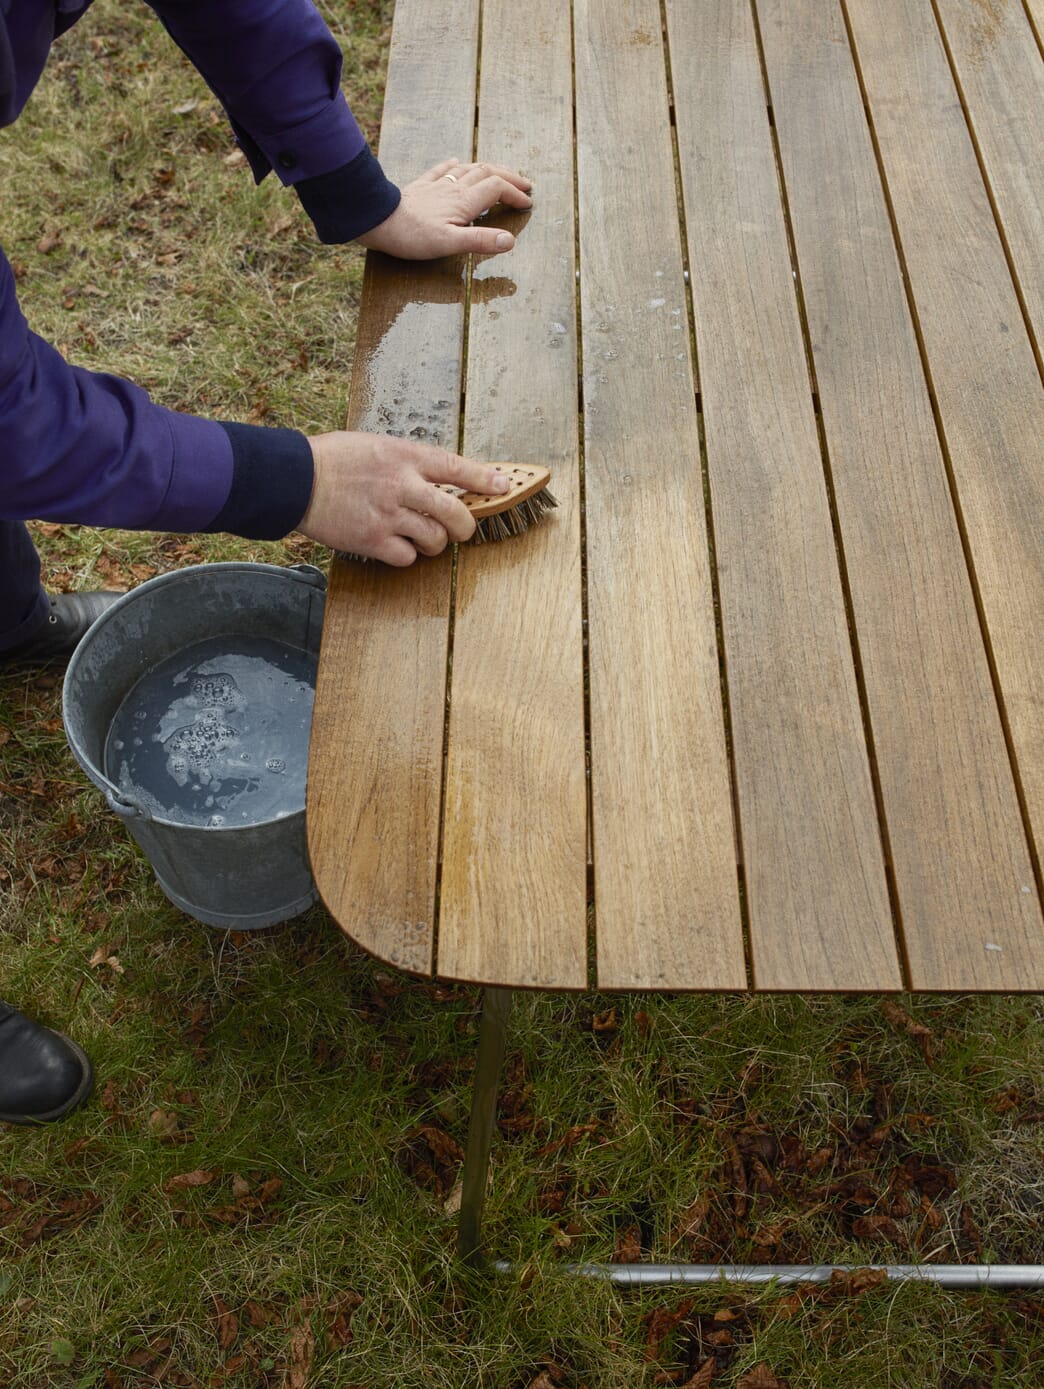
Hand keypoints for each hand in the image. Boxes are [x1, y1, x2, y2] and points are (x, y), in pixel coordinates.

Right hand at [298, 432, 509, 564]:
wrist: (295, 479)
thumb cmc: (332, 459)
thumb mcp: (377, 446)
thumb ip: (409, 462)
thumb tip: (440, 480)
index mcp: (405, 456)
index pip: (456, 467)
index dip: (484, 479)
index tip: (503, 486)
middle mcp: (402, 485)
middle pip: (455, 513)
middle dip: (466, 526)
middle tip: (462, 530)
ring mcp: (389, 514)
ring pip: (435, 540)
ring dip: (434, 543)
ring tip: (421, 537)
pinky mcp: (373, 540)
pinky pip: (407, 558)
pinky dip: (406, 556)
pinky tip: (395, 545)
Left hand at [358, 158, 532, 259]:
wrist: (378, 221)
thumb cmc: (412, 236)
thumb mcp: (450, 243)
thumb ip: (480, 241)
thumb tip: (509, 240)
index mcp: (464, 202)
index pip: (497, 190)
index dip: (515, 194)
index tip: (527, 204)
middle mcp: (453, 188)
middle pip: (487, 172)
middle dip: (509, 176)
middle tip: (524, 182)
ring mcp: (436, 185)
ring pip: (468, 169)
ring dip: (488, 168)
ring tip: (500, 172)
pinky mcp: (420, 187)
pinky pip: (441, 170)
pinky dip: (455, 166)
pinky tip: (457, 163)